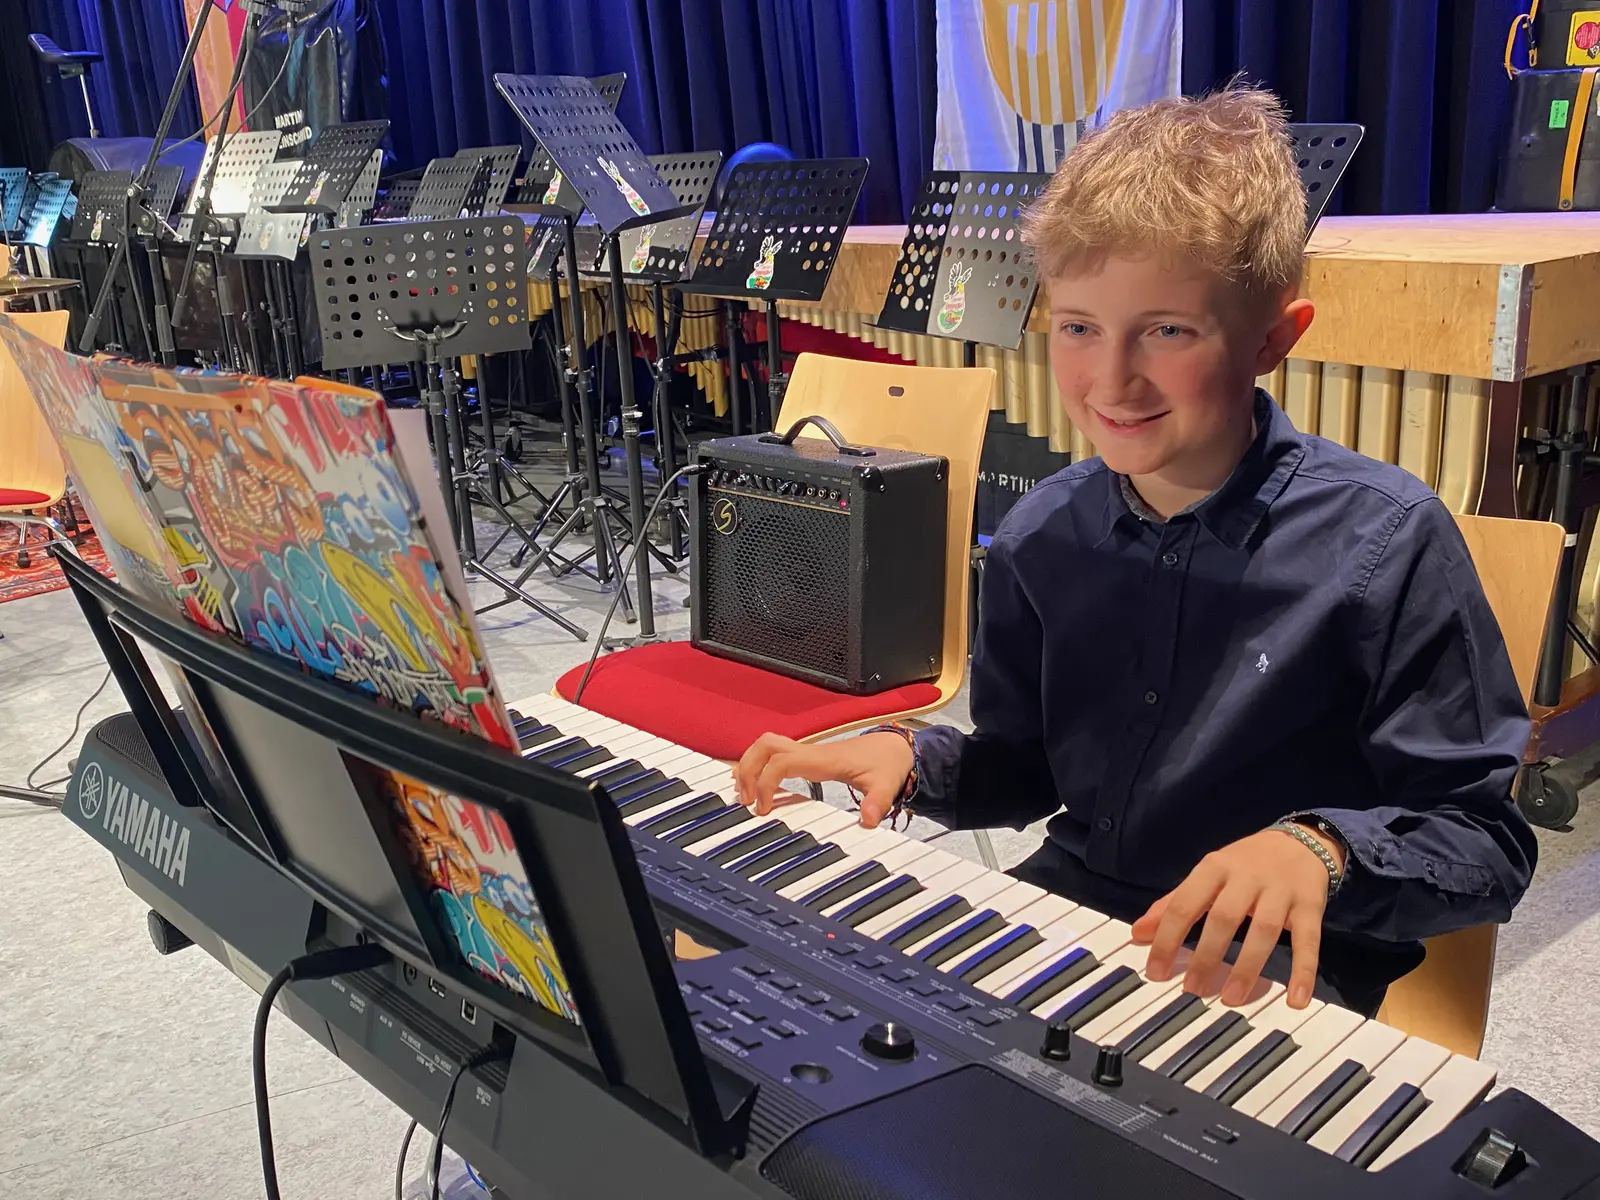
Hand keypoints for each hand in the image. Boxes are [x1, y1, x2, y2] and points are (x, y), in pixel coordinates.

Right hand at [735, 732, 912, 828]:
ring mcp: (807, 751)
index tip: (763, 809)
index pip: (781, 761)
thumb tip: (867, 820)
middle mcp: (810, 751)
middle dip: (747, 769)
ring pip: (766, 745)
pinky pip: (774, 753)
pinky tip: (754, 784)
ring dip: (749, 766)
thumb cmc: (887, 764)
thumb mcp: (886, 785)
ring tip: (745, 795)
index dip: (766, 783)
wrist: (895, 748)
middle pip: (765, 746)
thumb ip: (876, 803)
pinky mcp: (808, 757)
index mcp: (823, 759)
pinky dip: (758, 765)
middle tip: (745, 800)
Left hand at [1130, 825, 1344, 1009]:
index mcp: (1214, 868)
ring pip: (1263, 931)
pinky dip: (1303, 971)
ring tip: (1231, 998)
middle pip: (1223, 918)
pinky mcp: (1310, 906)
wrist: (1301, 841)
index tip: (1155, 972)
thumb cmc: (1245, 864)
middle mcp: (1246, 877)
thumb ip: (1174, 903)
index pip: (1184, 904)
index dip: (1167, 938)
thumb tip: (1137, 933)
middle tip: (1192, 990)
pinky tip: (1296, 1000)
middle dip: (1206, 955)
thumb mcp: (1207, 874)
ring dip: (1247, 967)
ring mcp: (1280, 892)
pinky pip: (1309, 941)